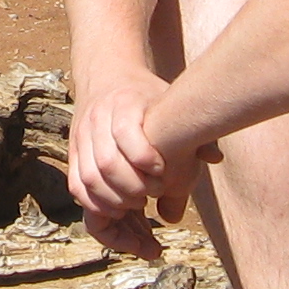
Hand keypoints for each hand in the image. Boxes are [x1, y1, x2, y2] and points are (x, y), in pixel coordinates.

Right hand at [68, 68, 196, 257]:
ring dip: (115, 199)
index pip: (125, 132)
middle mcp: (96, 120)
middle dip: (132, 186)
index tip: (162, 170)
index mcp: (123, 103)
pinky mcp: (74, 155)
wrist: (108, 78)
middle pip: (106, 162)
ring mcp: (81, 139)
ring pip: (89, 179)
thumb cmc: (147, 99)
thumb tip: (214, 158)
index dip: (144, 157)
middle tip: (153, 194)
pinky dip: (97, 204)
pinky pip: (78, 187)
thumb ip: (193, 130)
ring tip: (137, 205)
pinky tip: (118, 210)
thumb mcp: (171, 104)